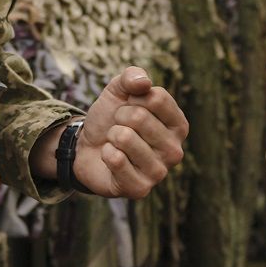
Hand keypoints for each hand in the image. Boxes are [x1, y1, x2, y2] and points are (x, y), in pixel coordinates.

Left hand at [70, 67, 187, 199]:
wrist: (87, 148)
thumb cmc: (110, 119)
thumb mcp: (118, 91)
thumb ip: (131, 77)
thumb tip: (143, 83)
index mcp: (178, 125)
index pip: (156, 97)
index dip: (132, 97)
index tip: (129, 107)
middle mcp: (175, 151)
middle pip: (139, 117)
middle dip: (118, 118)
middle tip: (118, 127)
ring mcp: (159, 172)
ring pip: (125, 137)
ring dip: (111, 136)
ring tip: (115, 143)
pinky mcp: (140, 189)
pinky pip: (116, 159)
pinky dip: (106, 154)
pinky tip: (111, 159)